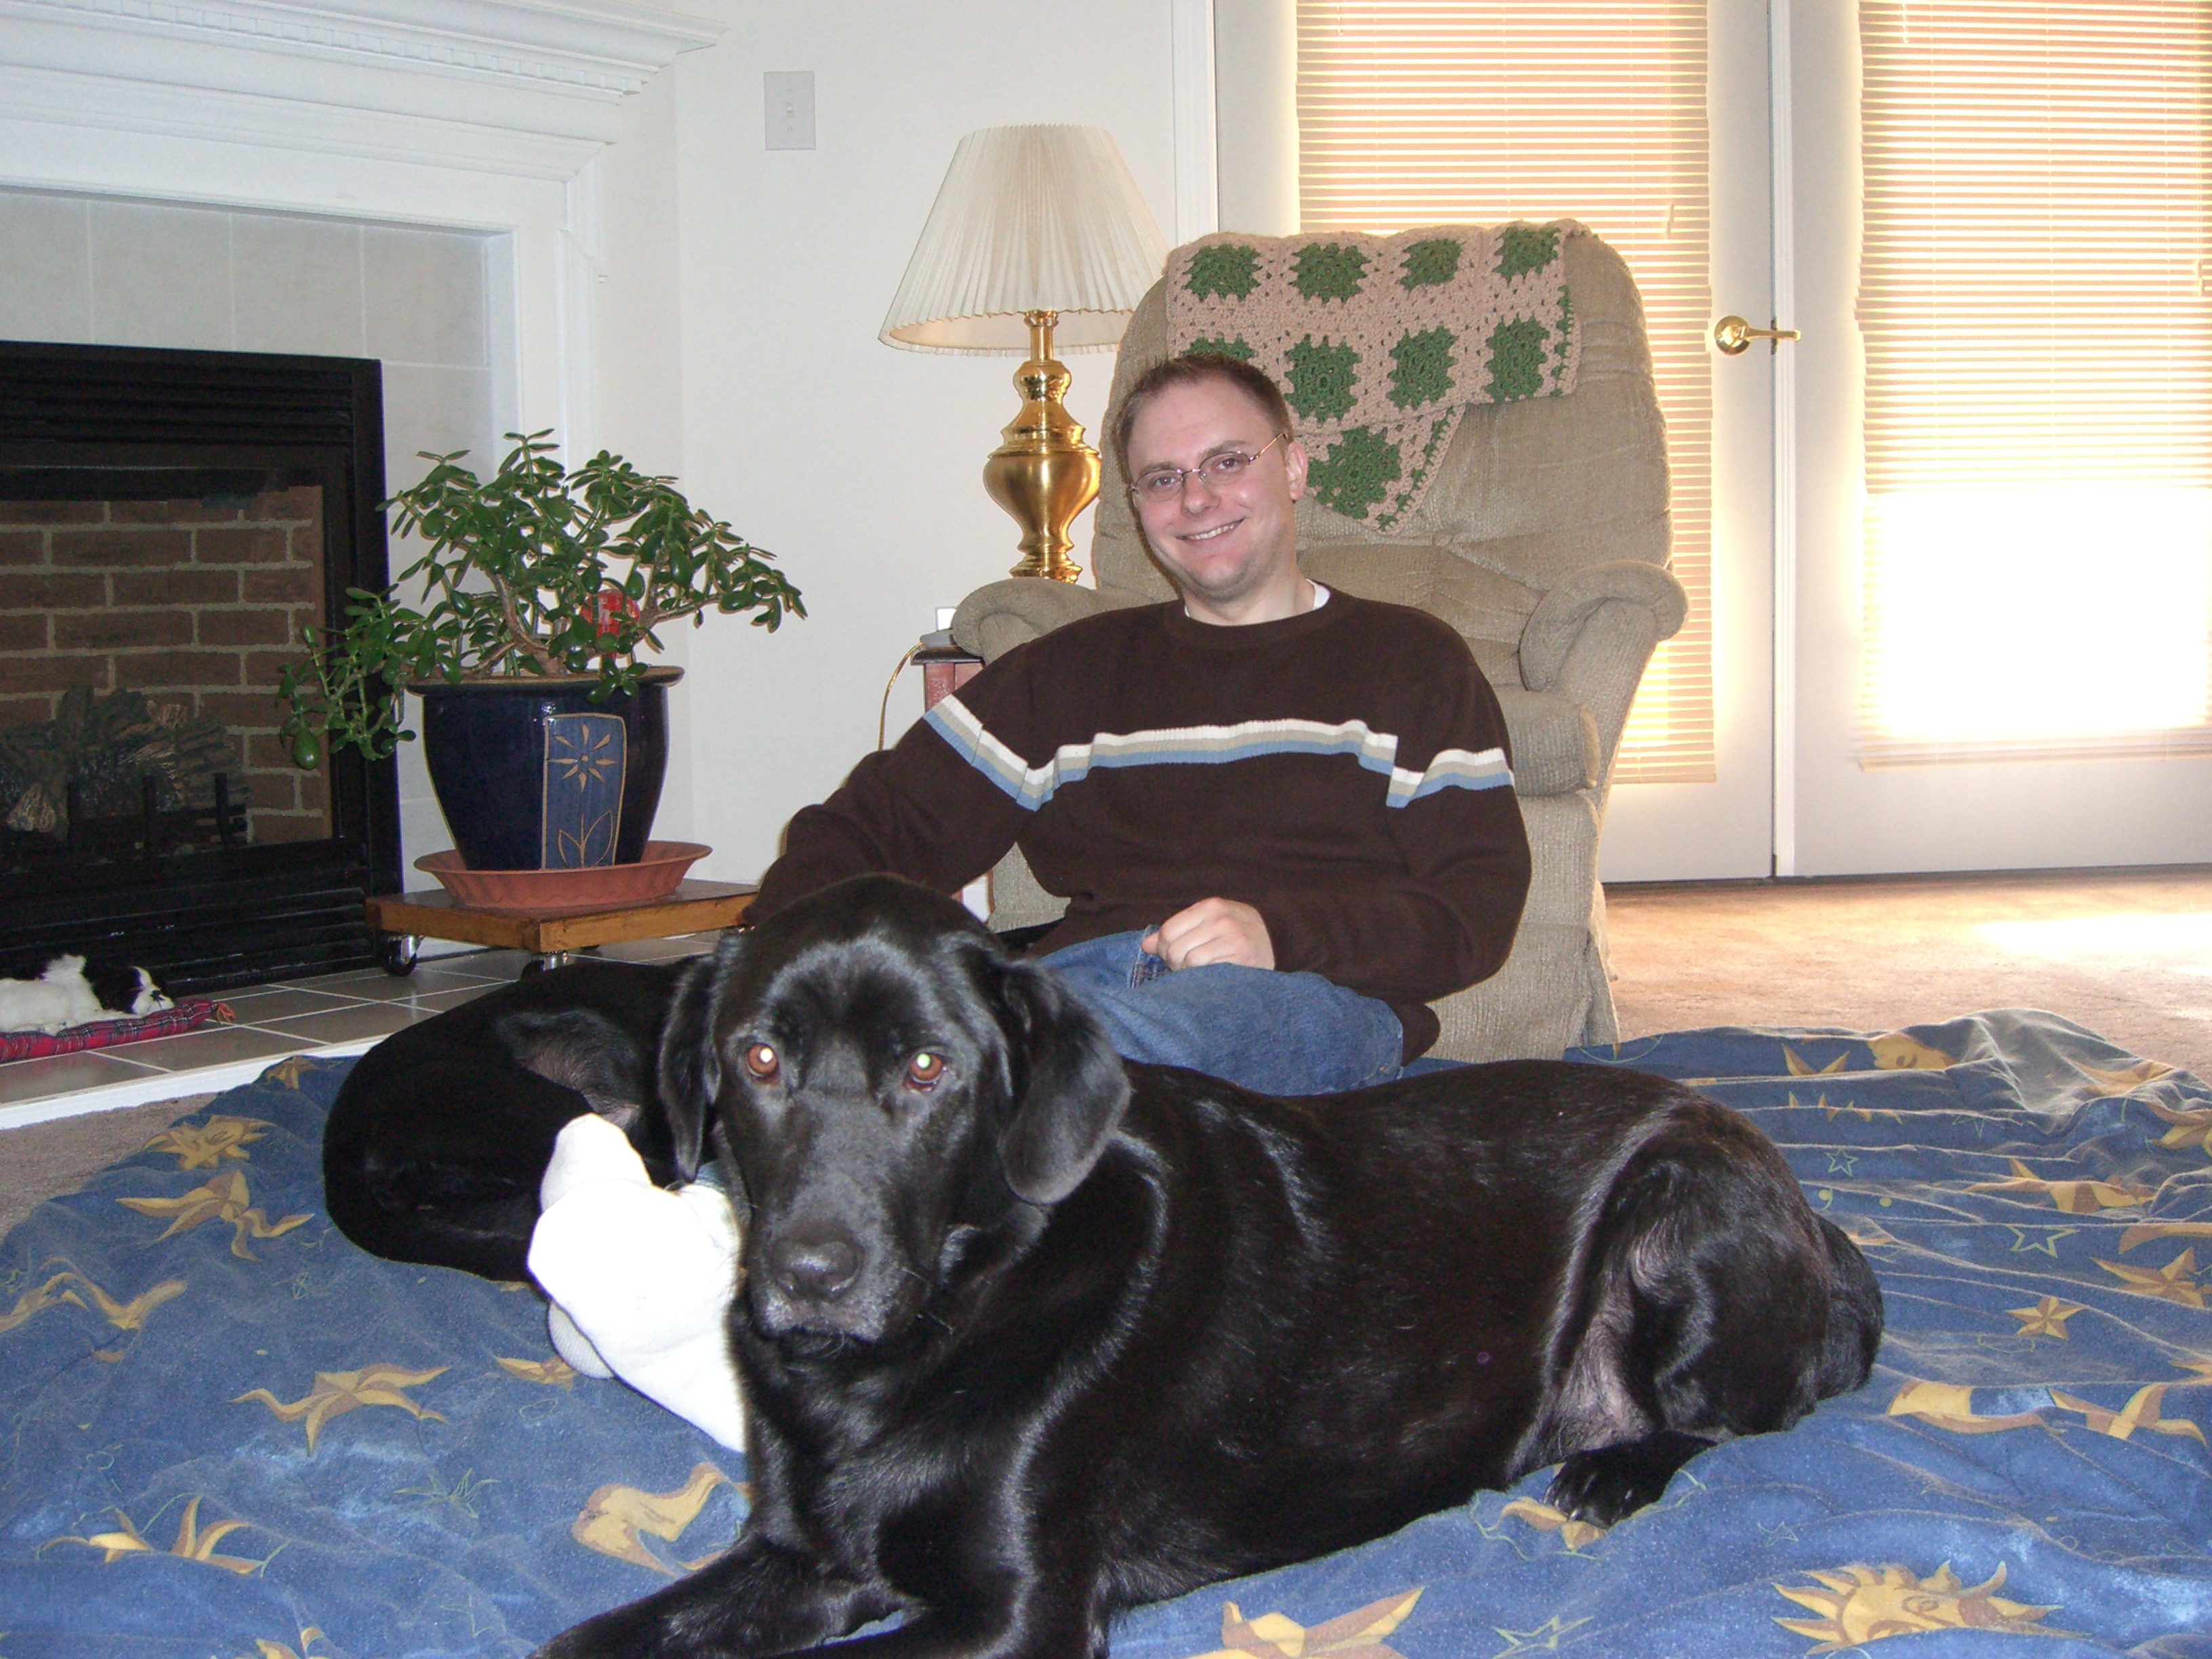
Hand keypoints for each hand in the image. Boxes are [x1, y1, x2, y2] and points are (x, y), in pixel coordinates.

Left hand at [1140, 898, 1274, 970]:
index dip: (1165, 948)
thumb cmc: (1237, 933)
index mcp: (1210, 906)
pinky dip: (1204, 977)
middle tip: (1187, 968)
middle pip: (1176, 948)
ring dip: (1190, 973)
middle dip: (1176, 963)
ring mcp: (1233, 938)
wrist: (1279, 941)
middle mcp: (1221, 919)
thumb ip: (1177, 931)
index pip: (1168, 931)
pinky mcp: (1242, 957)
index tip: (1174, 956)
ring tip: (1200, 972)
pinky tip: (1212, 976)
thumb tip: (1145, 945)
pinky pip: (1207, 972)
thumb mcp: (1208, 923)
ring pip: (1190, 962)